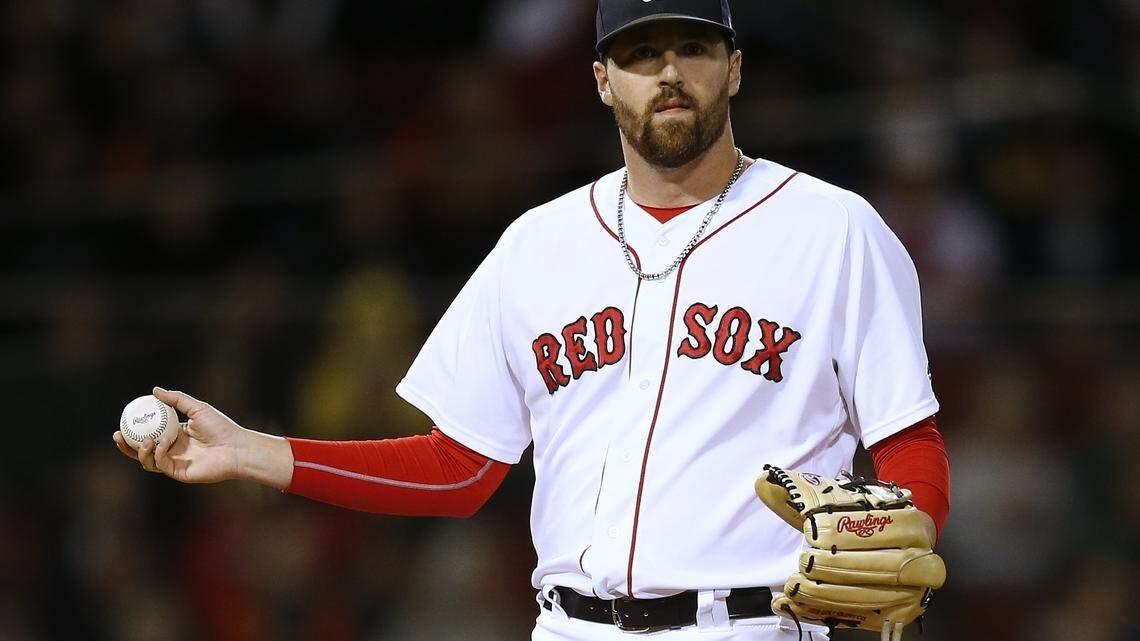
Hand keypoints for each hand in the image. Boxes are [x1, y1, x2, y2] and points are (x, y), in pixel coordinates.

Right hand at [114, 387, 243, 483]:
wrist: (236, 447)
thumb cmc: (221, 427)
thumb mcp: (197, 408)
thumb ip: (176, 400)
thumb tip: (154, 390)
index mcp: (175, 435)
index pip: (149, 433)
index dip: (133, 430)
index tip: (122, 420)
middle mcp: (173, 449)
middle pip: (142, 450)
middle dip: (126, 446)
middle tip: (118, 434)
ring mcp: (175, 462)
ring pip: (148, 461)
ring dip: (141, 451)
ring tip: (146, 440)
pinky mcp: (179, 473)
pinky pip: (161, 465)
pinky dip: (159, 453)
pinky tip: (164, 442)